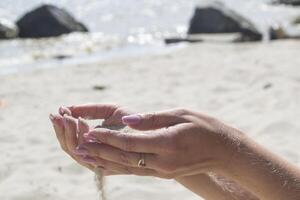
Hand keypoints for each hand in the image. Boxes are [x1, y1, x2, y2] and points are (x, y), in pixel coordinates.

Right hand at [49, 104, 132, 174]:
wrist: (151, 129)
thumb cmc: (131, 120)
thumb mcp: (108, 110)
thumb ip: (89, 109)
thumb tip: (66, 107)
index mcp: (90, 144)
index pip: (68, 138)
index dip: (61, 125)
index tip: (58, 110)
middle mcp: (92, 154)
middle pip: (67, 146)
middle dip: (61, 128)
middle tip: (58, 113)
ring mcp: (98, 160)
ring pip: (74, 150)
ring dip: (69, 132)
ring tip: (68, 116)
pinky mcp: (108, 164)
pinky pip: (89, 153)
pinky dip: (83, 137)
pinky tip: (82, 121)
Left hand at [79, 108, 242, 178]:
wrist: (224, 150)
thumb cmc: (204, 127)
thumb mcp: (181, 115)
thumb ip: (152, 119)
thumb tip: (127, 121)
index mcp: (167, 144)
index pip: (129, 142)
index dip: (108, 137)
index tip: (90, 131)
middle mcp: (162, 161)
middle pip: (124, 157)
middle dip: (100, 150)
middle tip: (79, 144)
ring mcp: (163, 170)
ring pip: (127, 167)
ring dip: (105, 160)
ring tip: (86, 155)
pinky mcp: (164, 173)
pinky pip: (136, 171)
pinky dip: (119, 168)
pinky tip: (107, 164)